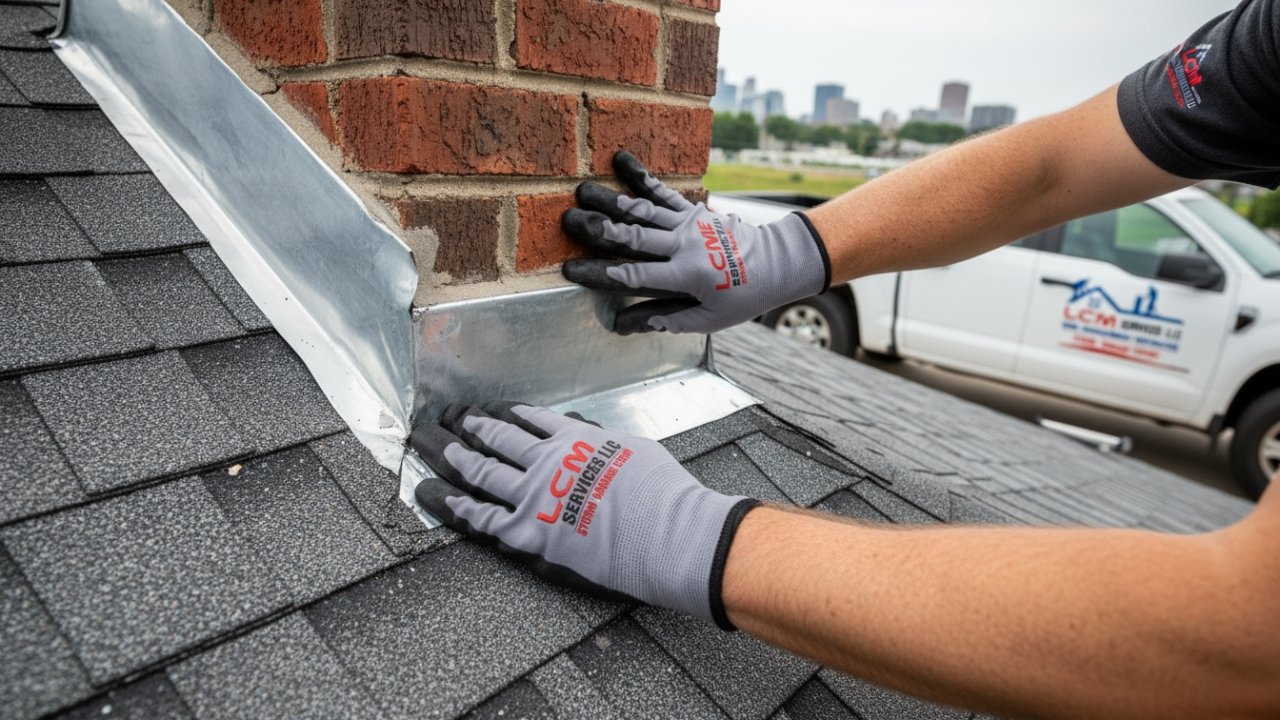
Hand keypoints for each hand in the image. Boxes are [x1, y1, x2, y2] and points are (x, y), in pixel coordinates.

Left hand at [411, 401, 759, 628]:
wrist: (670, 536)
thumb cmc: (665, 495)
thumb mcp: (634, 450)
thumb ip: (600, 440)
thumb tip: (580, 429)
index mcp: (575, 439)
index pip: (528, 419)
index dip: (502, 413)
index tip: (485, 409)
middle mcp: (547, 462)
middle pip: (495, 437)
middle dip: (465, 425)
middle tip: (443, 416)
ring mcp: (533, 496)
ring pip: (479, 469)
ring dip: (448, 453)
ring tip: (426, 442)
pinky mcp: (527, 533)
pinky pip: (478, 516)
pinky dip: (451, 503)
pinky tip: (429, 491)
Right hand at [561, 151, 831, 334]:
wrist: (777, 263)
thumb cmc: (742, 297)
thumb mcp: (708, 319)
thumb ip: (667, 319)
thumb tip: (623, 323)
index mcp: (687, 275)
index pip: (634, 276)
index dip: (600, 274)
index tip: (570, 271)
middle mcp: (685, 245)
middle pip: (633, 236)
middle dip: (597, 229)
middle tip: (567, 221)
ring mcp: (689, 223)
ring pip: (643, 210)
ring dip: (611, 200)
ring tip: (582, 190)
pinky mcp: (694, 210)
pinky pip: (663, 192)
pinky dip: (641, 175)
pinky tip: (620, 159)